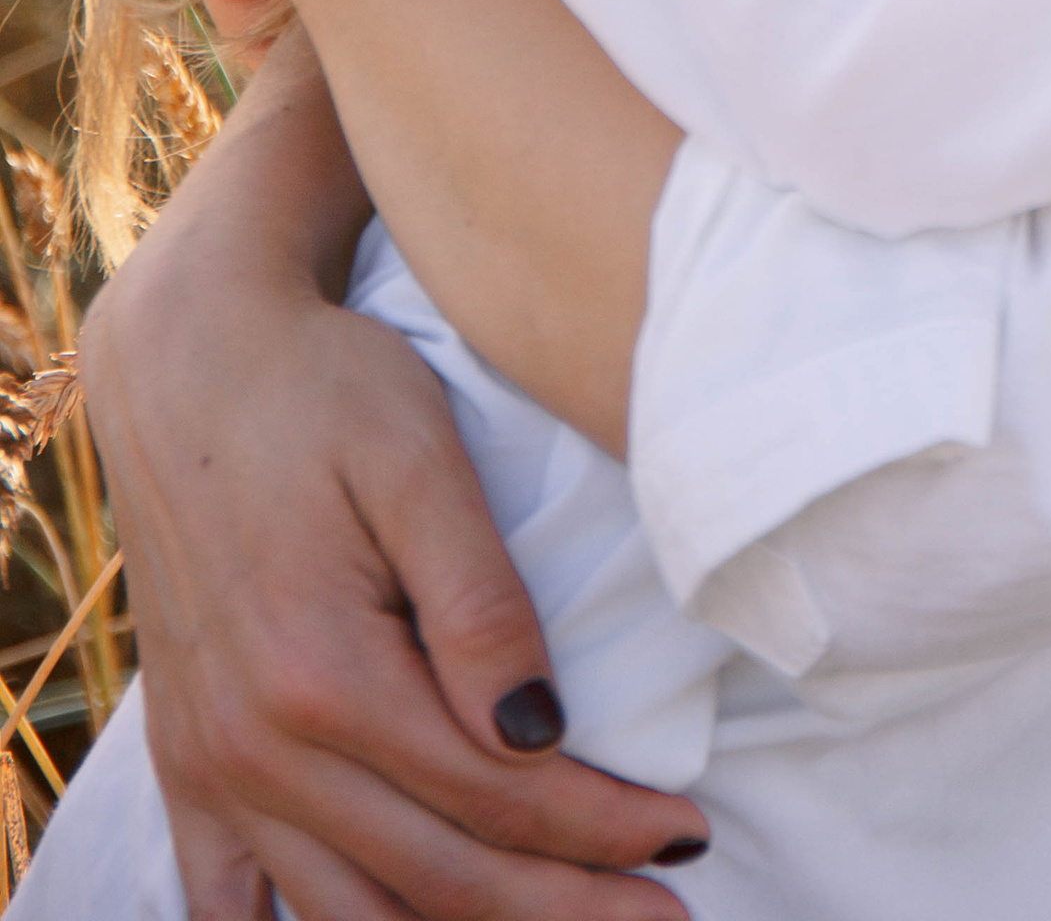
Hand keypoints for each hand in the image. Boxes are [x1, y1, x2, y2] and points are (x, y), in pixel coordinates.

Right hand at [83, 52, 707, 919]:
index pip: (496, 793)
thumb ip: (480, 605)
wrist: (190, 360)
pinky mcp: (187, 764)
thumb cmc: (324, 390)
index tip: (689, 836)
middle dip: (564, 907)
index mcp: (322, 674)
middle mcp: (257, 747)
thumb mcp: (417, 460)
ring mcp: (213, 768)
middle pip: (437, 875)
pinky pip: (231, 904)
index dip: (603, 826)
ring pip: (351, 911)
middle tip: (666, 917)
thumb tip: (542, 736)